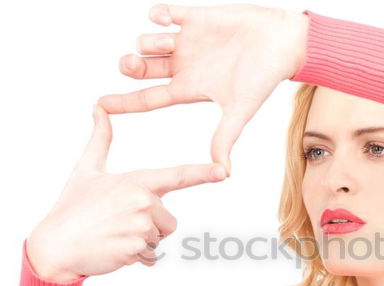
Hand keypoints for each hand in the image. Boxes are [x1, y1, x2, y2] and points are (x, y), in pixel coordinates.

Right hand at [26, 104, 227, 283]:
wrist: (55, 245)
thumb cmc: (72, 206)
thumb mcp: (86, 170)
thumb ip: (101, 140)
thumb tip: (98, 108)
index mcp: (137, 182)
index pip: (177, 176)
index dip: (202, 173)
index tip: (223, 171)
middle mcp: (143, 202)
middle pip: (169, 220)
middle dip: (151, 226)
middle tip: (119, 224)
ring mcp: (140, 227)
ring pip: (159, 239)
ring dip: (142, 242)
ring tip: (114, 235)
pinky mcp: (136, 249)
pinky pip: (149, 256)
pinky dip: (135, 257)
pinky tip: (113, 249)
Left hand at [96, 3, 308, 173]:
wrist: (283, 43)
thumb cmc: (264, 78)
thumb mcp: (240, 110)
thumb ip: (225, 137)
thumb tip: (222, 172)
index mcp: (190, 89)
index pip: (149, 99)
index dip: (124, 102)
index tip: (99, 105)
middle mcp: (185, 66)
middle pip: (144, 69)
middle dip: (131, 66)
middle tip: (131, 65)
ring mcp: (189, 42)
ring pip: (150, 41)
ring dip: (146, 42)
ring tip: (160, 42)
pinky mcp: (197, 17)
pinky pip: (165, 13)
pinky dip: (158, 15)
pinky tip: (163, 19)